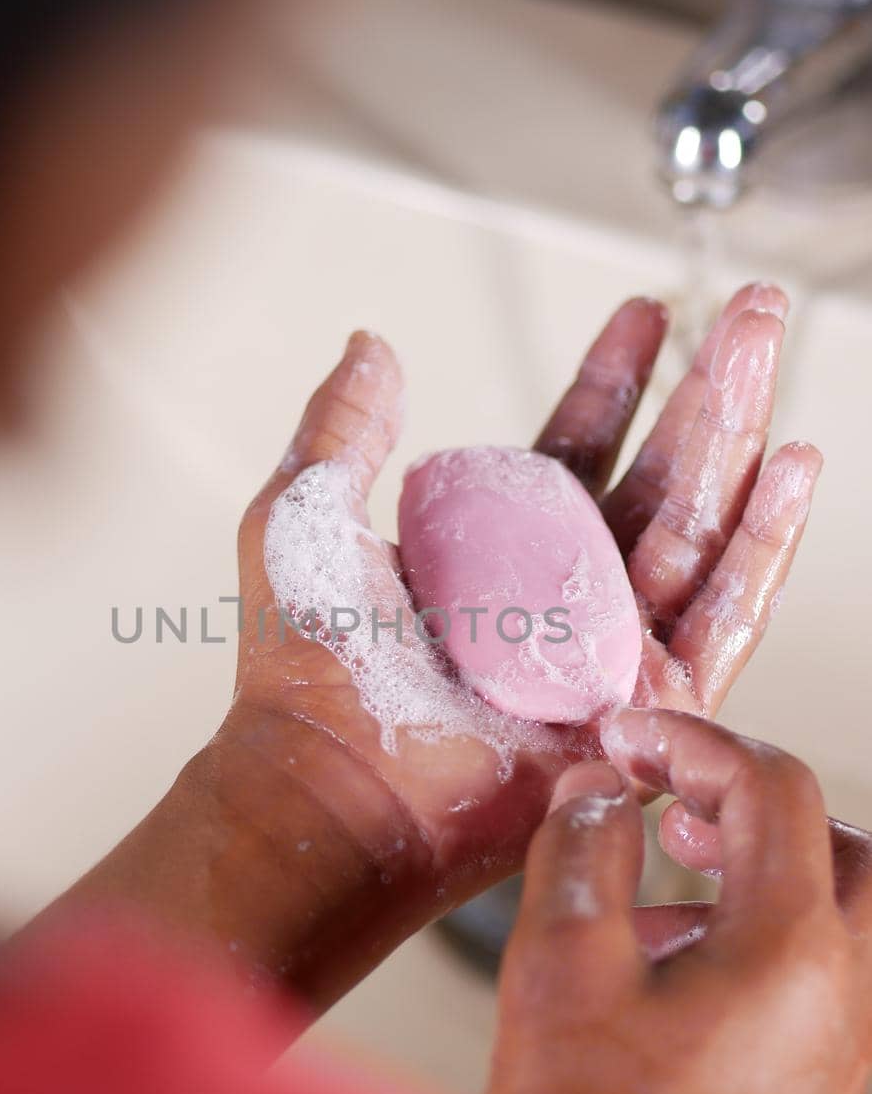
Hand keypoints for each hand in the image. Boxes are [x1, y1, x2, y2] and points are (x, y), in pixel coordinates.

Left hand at [213, 285, 816, 1003]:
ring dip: (740, 437)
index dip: (616, 379)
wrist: (328, 783)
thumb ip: (345, 428)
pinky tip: (790, 471)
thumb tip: (370, 345)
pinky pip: (722, 620)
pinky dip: (760, 546)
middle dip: (709, 389)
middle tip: (753, 310)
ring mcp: (609, 652)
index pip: (577, 447)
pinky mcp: (644, 708)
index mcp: (497, 550)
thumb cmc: (304, 668)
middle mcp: (564, 598)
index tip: (647, 314)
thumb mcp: (307, 515)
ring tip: (769, 352)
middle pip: (660, 478)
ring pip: (700, 530)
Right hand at [488, 709, 871, 1093]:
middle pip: (845, 852)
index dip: (691, 742)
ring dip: (760, 876)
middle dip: (758, 805)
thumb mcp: (557, 968)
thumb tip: (600, 789)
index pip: (772, 789)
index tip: (628, 741)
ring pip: (837, 924)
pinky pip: (814, 991)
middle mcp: (842, 1002)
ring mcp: (840, 1059)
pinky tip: (667, 975)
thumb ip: (584, 851)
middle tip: (677, 802)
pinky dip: (758, 947)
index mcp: (790, 951)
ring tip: (666, 881)